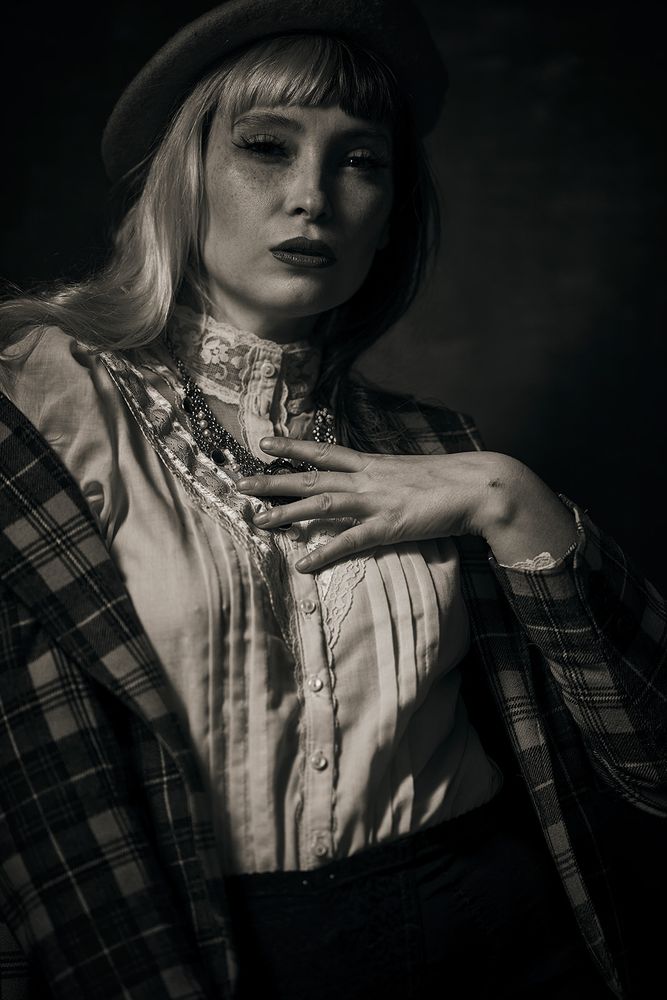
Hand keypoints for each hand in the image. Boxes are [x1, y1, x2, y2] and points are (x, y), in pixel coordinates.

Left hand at [236, 437, 538, 572]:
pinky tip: (302, 563)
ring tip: (257, 521)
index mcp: (372, 464)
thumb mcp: (410, 472)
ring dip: (287, 512)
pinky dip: (325, 552)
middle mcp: (367, 478)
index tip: (265, 443)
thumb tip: (374, 483)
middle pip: (310, 476)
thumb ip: (387, 478)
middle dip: (273, 480)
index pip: (324, 452)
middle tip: (239, 484)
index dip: (293, 446)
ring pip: (320, 504)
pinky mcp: (390, 526)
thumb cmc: (450, 480)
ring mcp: (376, 501)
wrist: (480, 485)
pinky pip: (350, 541)